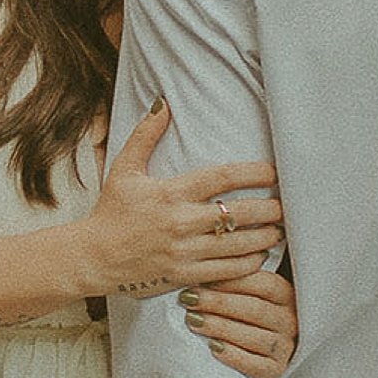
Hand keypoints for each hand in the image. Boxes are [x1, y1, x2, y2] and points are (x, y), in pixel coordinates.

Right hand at [84, 103, 282, 299]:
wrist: (92, 257)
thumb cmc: (111, 211)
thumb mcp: (124, 168)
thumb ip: (146, 135)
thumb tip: (162, 102)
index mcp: (171, 193)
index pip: (221, 178)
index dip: (252, 173)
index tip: (273, 171)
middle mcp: (181, 222)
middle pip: (237, 214)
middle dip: (268, 209)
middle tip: (285, 205)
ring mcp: (183, 251)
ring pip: (237, 245)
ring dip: (264, 237)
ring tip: (279, 230)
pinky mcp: (183, 275)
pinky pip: (225, 271)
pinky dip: (247, 264)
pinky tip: (259, 256)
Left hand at [180, 264, 298, 377]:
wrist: (260, 351)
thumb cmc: (246, 315)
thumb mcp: (246, 293)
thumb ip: (234, 281)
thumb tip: (204, 271)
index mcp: (284, 295)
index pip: (262, 284)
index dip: (231, 280)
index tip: (202, 278)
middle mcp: (289, 320)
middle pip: (254, 309)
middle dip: (218, 303)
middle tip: (189, 299)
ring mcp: (284, 346)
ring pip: (253, 336)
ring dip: (221, 328)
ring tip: (193, 321)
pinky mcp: (275, 370)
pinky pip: (254, 364)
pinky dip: (233, 356)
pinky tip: (213, 347)